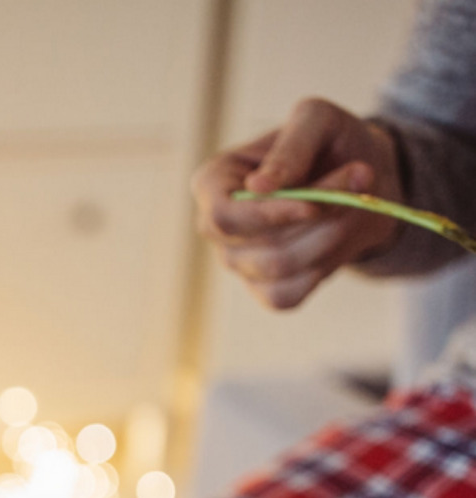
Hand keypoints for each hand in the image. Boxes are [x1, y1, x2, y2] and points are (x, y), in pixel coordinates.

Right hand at [190, 97, 402, 308]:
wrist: (363, 174)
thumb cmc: (332, 141)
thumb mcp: (318, 121)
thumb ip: (291, 147)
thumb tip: (257, 186)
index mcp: (213, 181)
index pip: (225, 215)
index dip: (268, 215)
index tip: (315, 206)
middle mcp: (216, 226)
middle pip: (257, 246)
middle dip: (315, 222)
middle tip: (359, 179)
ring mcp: (237, 260)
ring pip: (280, 269)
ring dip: (330, 238)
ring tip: (356, 202)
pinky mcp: (264, 288)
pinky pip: (287, 296)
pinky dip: (322, 269)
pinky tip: (336, 239)